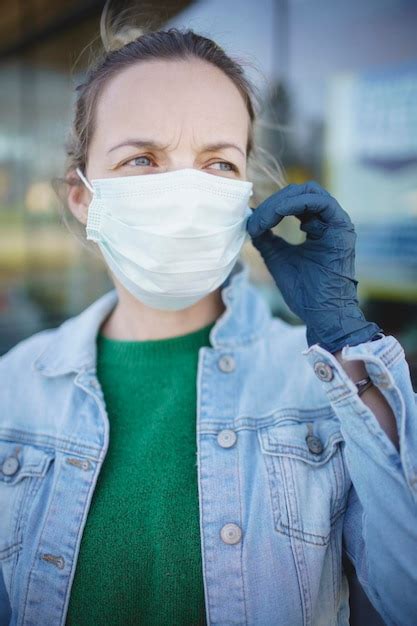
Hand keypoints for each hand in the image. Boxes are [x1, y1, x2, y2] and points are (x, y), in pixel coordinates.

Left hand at [246, 181, 382, 352]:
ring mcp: (338, 222)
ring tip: (263, 221)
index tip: (251, 223)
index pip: (294, 200)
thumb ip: (266, 239)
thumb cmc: (304, 291)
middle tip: (255, 220)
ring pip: (309, 192)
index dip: (270, 206)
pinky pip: (319, 202)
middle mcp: (329, 221)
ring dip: (281, 202)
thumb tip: (250, 220)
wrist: (322, 313)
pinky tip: (277, 217)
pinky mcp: (342, 227)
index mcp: (317, 226)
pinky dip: (294, 204)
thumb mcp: (278, 258)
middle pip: (301, 192)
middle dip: (273, 202)